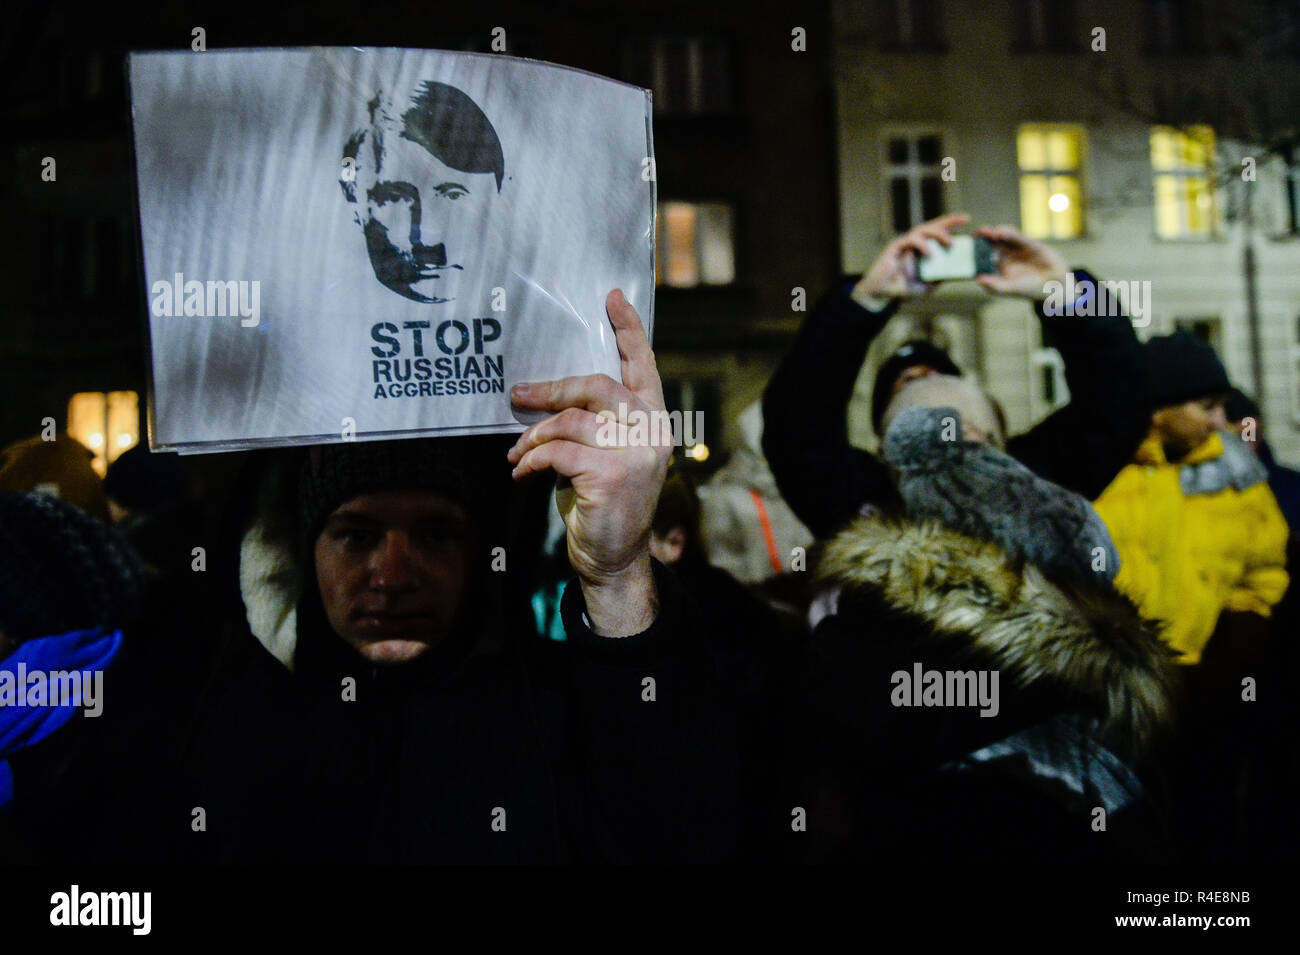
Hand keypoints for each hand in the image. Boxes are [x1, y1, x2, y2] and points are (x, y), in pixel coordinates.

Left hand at [507, 289, 670, 636]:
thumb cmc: (604, 503)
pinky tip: (520, 471)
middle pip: (595, 385)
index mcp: (653, 419)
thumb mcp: (606, 455)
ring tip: (517, 452)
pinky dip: (531, 460)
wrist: (614, 558)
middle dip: (551, 388)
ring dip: (534, 435)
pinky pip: (558, 452)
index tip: (611, 296)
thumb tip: (544, 394)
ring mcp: (636, 452)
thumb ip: (594, 423)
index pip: (643, 365)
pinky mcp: (612, 473)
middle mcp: (651, 430)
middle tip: (518, 395)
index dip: (628, 329)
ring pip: (570, 421)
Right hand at [854, 213, 969, 302]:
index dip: (951, 224)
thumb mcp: (926, 286)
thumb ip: (939, 279)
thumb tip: (956, 274)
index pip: (938, 232)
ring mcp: (904, 244)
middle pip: (932, 226)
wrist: (881, 295)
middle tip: (963, 220)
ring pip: (923, 229)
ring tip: (949, 242)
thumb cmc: (902, 289)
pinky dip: (921, 244)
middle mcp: (914, 243)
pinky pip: (910, 240)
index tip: (966, 220)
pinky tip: (929, 253)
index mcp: (923, 249)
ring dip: (938, 233)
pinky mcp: (895, 246)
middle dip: (948, 221)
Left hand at [973, 224, 1066, 298]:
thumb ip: (995, 286)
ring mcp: (1014, 248)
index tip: (965, 249)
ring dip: (992, 233)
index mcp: (996, 267)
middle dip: (982, 239)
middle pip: (990, 244)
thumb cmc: (1030, 289)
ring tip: (985, 232)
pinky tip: (1000, 232)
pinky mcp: (1026, 242)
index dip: (974, 252)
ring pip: (1001, 237)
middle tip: (974, 235)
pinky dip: (1008, 232)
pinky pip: (1015, 235)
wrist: (1054, 283)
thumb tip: (978, 280)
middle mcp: (1004, 256)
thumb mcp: (1011, 289)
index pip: (982, 257)